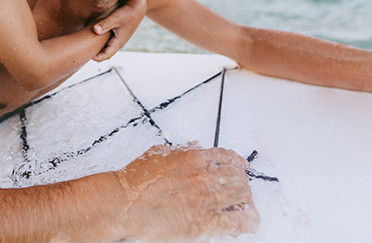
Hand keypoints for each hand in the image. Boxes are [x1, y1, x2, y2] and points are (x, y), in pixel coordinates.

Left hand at [90, 0, 146, 61]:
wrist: (137, 7)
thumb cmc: (127, 12)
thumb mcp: (115, 18)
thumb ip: (105, 24)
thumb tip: (95, 30)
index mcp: (118, 42)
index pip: (107, 55)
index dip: (97, 57)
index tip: (87, 56)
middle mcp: (118, 42)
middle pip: (105, 52)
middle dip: (96, 54)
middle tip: (83, 52)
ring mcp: (118, 38)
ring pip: (106, 47)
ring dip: (98, 47)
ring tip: (86, 46)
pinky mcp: (117, 33)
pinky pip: (108, 41)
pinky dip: (101, 41)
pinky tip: (93, 37)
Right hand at [114, 144, 258, 240]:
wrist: (123, 204)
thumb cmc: (134, 182)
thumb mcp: (157, 155)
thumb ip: (180, 150)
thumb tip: (195, 147)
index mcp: (193, 159)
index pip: (227, 157)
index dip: (238, 162)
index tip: (241, 166)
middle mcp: (204, 178)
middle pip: (239, 177)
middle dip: (242, 182)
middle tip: (241, 187)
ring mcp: (206, 201)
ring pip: (243, 197)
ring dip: (247, 200)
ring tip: (245, 204)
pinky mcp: (205, 224)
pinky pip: (239, 222)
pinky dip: (249, 221)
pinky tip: (249, 221)